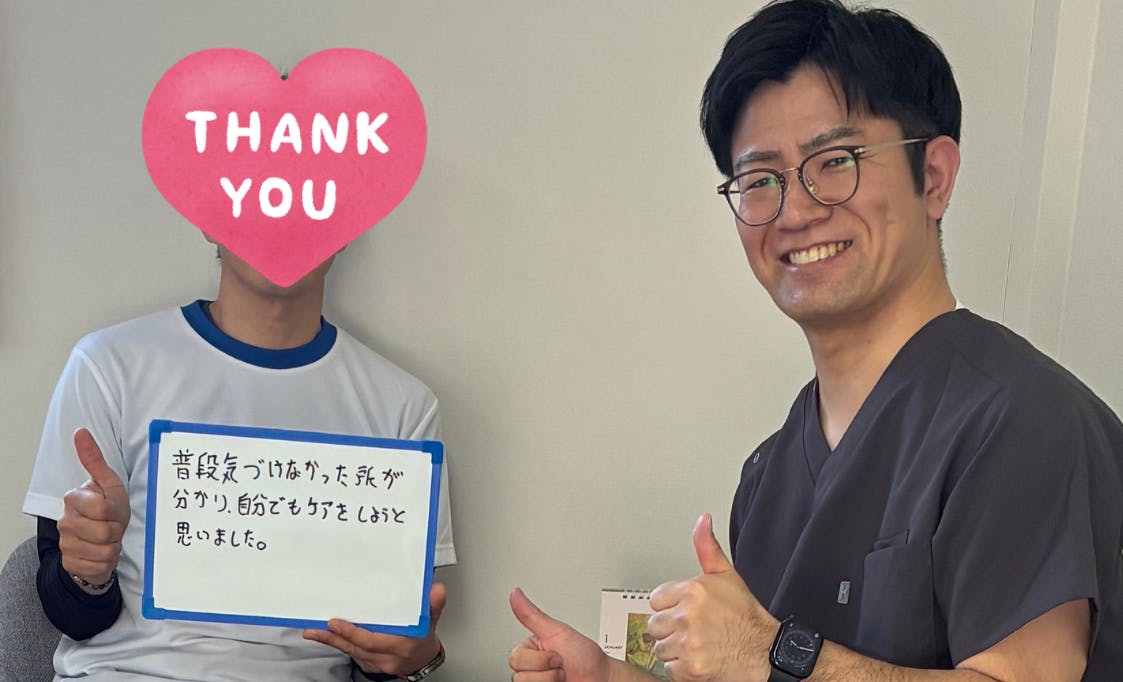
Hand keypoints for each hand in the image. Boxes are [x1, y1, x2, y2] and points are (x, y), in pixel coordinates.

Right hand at [57, 428, 129, 589]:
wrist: (103, 541)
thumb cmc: (109, 510)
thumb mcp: (109, 485)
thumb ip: (94, 460)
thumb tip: (80, 431)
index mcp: (73, 499)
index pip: (103, 508)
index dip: (116, 512)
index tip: (113, 510)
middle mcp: (64, 521)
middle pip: (104, 531)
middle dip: (116, 531)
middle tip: (114, 527)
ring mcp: (65, 543)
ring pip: (103, 551)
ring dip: (113, 547)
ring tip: (109, 540)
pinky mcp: (69, 563)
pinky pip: (98, 567)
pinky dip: (106, 563)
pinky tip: (101, 555)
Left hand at [303, 582, 445, 674]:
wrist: (423, 659)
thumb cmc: (423, 639)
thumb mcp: (431, 621)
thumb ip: (433, 606)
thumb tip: (436, 590)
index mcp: (400, 646)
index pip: (373, 641)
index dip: (353, 633)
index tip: (337, 623)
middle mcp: (387, 658)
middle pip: (356, 647)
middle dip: (335, 637)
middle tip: (320, 625)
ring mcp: (376, 663)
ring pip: (350, 652)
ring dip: (331, 641)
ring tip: (314, 631)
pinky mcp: (369, 664)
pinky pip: (351, 654)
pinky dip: (337, 645)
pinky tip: (326, 636)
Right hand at [509, 587, 619, 681]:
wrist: (603, 679)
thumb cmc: (586, 657)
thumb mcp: (558, 631)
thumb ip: (532, 615)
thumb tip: (515, 593)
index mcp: (531, 650)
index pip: (516, 659)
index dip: (539, 659)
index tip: (555, 653)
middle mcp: (532, 668)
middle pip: (518, 676)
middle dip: (546, 670)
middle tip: (560, 665)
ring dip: (550, 681)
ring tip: (563, 677)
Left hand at [647, 514, 776, 681]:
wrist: (766, 652)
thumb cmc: (746, 616)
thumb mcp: (727, 576)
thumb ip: (707, 548)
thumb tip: (702, 521)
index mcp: (693, 591)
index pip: (655, 599)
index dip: (671, 607)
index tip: (687, 612)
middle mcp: (688, 616)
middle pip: (655, 625)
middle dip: (671, 629)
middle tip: (694, 630)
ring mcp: (688, 643)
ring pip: (661, 648)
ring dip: (676, 650)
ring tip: (698, 644)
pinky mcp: (690, 668)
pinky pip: (669, 669)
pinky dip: (682, 669)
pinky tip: (699, 659)